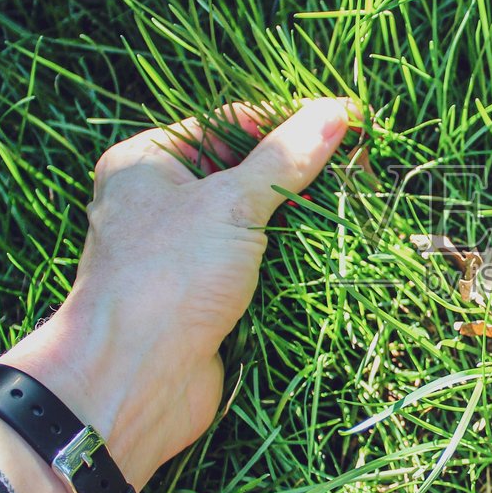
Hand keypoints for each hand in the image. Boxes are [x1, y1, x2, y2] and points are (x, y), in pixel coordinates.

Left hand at [0, 98, 353, 492]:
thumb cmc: (168, 276)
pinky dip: (286, 258)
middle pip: (241, 171)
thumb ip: (285, 158)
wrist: (132, 379)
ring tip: (352, 207)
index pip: (229, 124)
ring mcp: (179, 251)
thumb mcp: (232, 204)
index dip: (288, 122)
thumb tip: (336, 113)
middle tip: (359, 170)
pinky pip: (252, 263)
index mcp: (148, 162)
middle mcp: (158, 201)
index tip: (346, 125)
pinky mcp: (200, 295)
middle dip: (298, 172)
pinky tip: (327, 252)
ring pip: (251, 220)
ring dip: (297, 218)